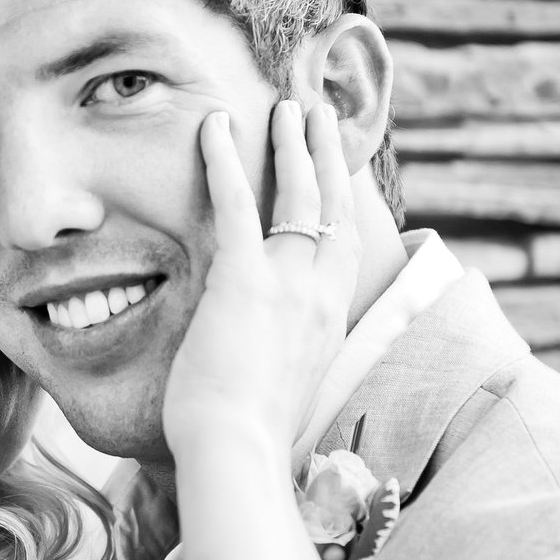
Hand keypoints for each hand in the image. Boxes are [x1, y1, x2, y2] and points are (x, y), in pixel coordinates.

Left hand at [162, 99, 360, 455]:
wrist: (237, 452)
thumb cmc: (248, 436)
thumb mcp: (285, 388)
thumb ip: (285, 355)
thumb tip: (271, 352)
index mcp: (332, 319)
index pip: (346, 244)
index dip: (342, 200)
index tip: (336, 167)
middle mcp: (322, 293)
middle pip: (333, 206)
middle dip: (325, 153)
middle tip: (316, 114)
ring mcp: (288, 283)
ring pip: (298, 193)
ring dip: (292, 143)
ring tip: (286, 107)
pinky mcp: (244, 279)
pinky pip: (236, 203)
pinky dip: (224, 159)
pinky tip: (214, 126)